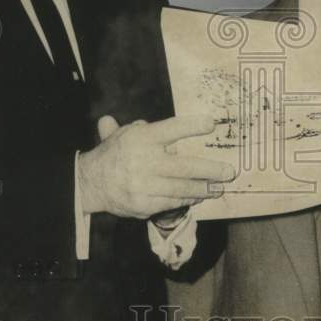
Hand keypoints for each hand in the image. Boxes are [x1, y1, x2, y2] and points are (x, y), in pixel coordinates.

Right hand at [78, 114, 234, 217]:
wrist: (90, 183)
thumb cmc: (115, 153)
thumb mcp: (124, 134)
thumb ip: (140, 126)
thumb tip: (150, 116)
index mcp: (141, 139)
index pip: (170, 130)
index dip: (191, 127)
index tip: (211, 124)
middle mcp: (144, 162)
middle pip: (183, 167)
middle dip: (209, 171)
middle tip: (229, 172)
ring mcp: (143, 186)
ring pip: (181, 189)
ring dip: (203, 189)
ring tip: (219, 187)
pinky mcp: (143, 205)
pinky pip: (170, 203)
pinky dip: (186, 200)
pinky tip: (198, 197)